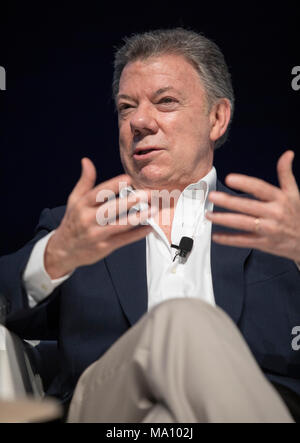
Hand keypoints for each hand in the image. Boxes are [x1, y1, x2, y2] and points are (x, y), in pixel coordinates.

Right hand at [45, 158, 153, 278]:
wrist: (64, 250)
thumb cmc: (73, 222)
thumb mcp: (74, 200)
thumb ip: (85, 181)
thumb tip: (86, 161)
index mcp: (82, 205)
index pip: (98, 193)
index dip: (113, 186)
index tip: (128, 178)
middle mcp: (88, 220)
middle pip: (111, 209)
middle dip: (130, 201)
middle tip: (146, 194)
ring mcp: (96, 234)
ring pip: (120, 225)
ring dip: (137, 218)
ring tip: (152, 210)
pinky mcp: (104, 247)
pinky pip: (123, 240)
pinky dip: (137, 234)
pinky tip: (148, 227)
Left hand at [206, 151, 299, 262]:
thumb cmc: (296, 215)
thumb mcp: (294, 193)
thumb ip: (286, 173)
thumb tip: (287, 154)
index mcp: (280, 199)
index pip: (260, 188)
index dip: (245, 183)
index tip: (230, 178)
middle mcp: (273, 214)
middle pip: (247, 206)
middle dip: (228, 201)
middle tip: (213, 197)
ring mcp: (268, 230)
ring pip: (242, 224)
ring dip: (224, 220)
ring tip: (209, 215)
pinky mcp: (263, 243)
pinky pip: (243, 241)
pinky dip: (229, 239)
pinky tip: (216, 236)